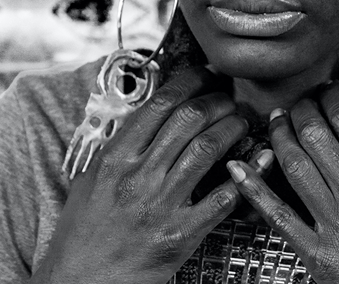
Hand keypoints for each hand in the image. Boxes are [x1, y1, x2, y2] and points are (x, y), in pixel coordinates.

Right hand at [33, 67, 273, 283]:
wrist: (81, 281)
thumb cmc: (84, 230)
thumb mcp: (90, 178)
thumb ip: (120, 146)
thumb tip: (151, 114)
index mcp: (114, 157)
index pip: (160, 104)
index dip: (190, 82)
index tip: (206, 74)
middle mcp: (137, 175)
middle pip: (189, 119)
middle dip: (217, 101)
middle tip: (229, 98)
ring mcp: (161, 204)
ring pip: (208, 148)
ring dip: (232, 127)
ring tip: (241, 121)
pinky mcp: (181, 234)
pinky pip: (222, 197)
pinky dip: (245, 175)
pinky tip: (258, 161)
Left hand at [226, 80, 338, 283]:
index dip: (333, 97)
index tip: (329, 89)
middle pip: (315, 134)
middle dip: (302, 110)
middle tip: (299, 101)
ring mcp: (331, 221)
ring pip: (293, 164)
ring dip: (279, 136)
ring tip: (274, 119)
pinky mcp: (314, 249)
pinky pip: (276, 214)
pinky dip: (252, 188)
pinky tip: (236, 167)